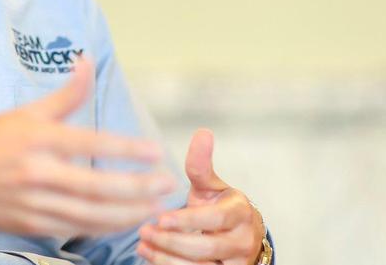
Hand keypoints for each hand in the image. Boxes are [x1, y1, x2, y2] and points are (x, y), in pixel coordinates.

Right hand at [0, 60, 177, 238]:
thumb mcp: (25, 112)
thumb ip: (65, 94)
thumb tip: (87, 61)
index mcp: (37, 138)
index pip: (90, 142)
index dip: (126, 149)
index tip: (154, 151)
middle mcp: (36, 171)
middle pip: (97, 185)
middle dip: (137, 187)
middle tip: (165, 183)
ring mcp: (33, 201)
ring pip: (91, 213)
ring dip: (128, 212)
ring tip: (154, 206)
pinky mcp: (30, 223)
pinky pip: (76, 228)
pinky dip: (105, 226)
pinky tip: (125, 220)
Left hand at [136, 129, 263, 264]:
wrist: (241, 237)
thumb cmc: (220, 207)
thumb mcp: (211, 186)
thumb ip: (201, 165)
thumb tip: (203, 132)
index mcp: (239, 212)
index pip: (215, 218)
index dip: (188, 220)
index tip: (160, 218)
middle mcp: (242, 240)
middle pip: (206, 248)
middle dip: (172, 242)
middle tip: (144, 231)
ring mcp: (236, 263)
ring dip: (168, 259)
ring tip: (143, 245)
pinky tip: (150, 257)